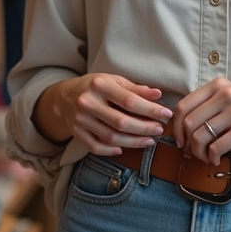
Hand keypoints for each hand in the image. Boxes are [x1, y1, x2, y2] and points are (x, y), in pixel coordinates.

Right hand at [46, 74, 171, 155]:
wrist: (64, 96)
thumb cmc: (95, 86)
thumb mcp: (114, 80)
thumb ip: (135, 88)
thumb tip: (158, 95)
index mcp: (100, 85)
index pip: (129, 101)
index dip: (150, 109)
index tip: (166, 114)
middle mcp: (88, 103)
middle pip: (121, 122)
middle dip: (144, 128)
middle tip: (160, 130)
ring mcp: (81, 120)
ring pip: (111, 137)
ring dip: (133, 142)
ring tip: (150, 140)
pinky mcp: (76, 133)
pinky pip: (96, 147)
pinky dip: (111, 151)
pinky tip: (124, 149)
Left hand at [172, 77, 230, 164]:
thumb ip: (211, 103)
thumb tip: (183, 124)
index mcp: (219, 85)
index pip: (184, 105)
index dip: (175, 125)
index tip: (179, 138)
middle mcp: (225, 95)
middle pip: (188, 123)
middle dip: (186, 142)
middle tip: (191, 152)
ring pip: (200, 137)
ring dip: (198, 153)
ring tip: (205, 157)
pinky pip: (216, 147)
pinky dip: (212, 157)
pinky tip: (216, 159)